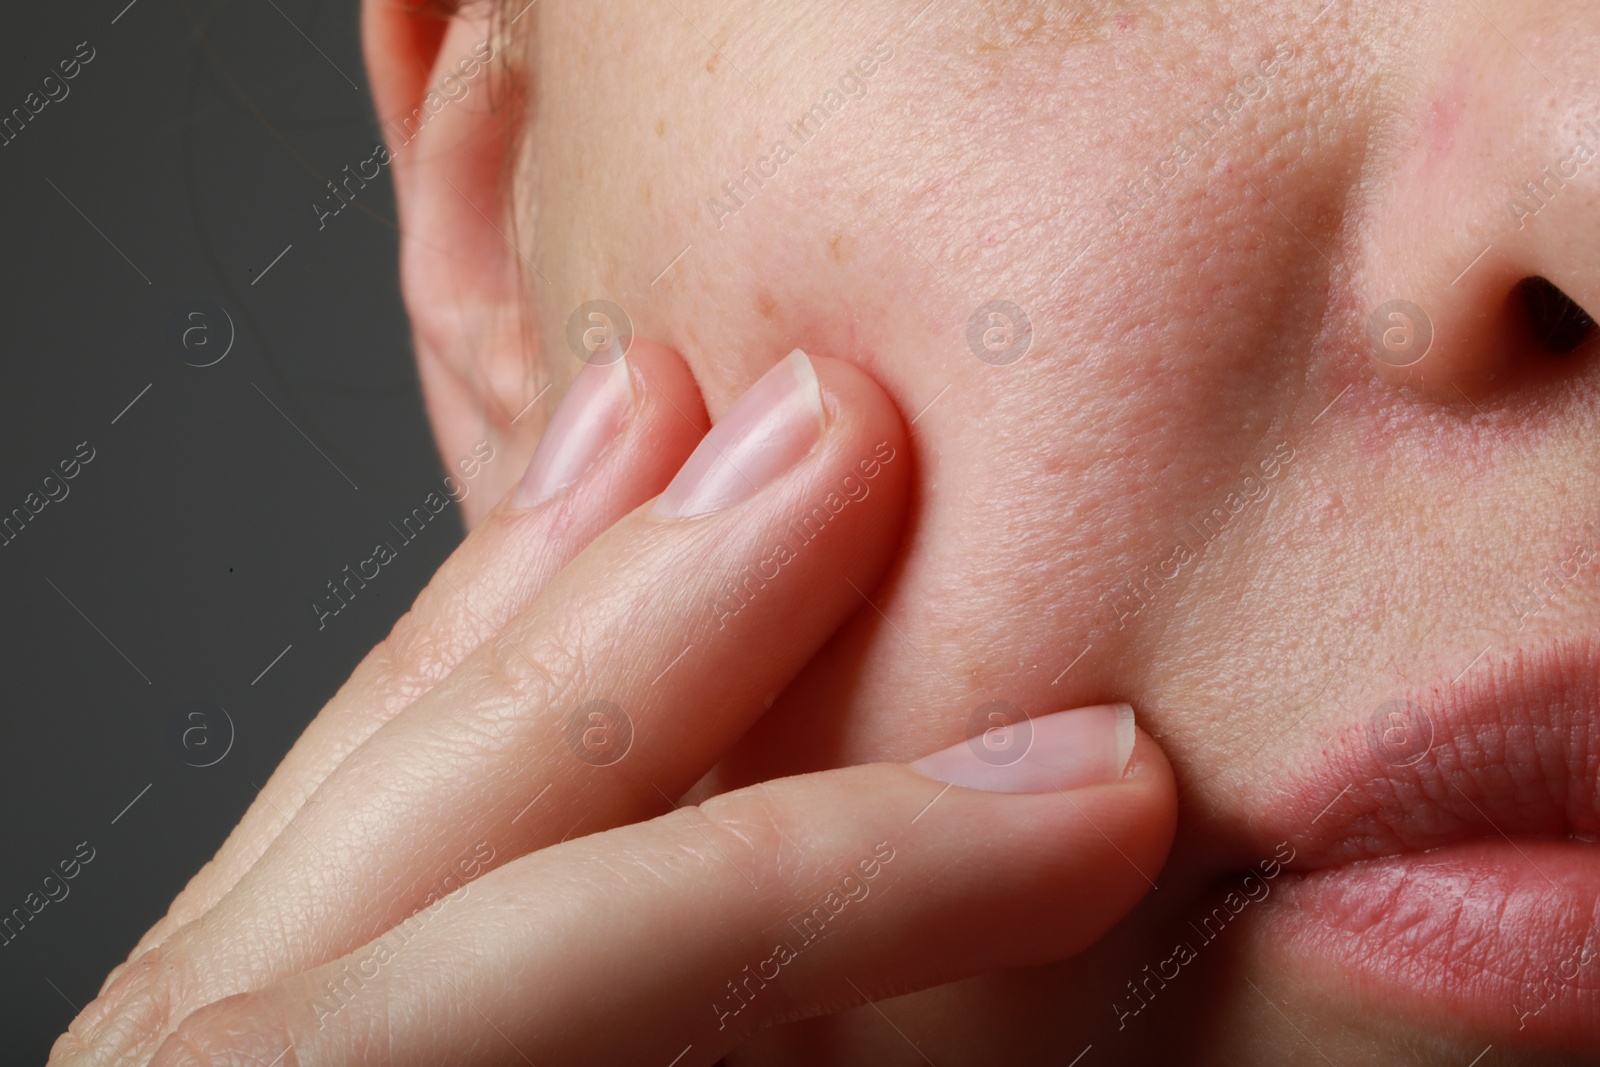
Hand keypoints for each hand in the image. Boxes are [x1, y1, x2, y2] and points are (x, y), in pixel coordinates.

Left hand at [51, 345, 1176, 1066]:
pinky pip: (332, 791)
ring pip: (367, 755)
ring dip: (542, 574)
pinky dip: (451, 648)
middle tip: (843, 443)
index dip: (861, 875)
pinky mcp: (212, 1005)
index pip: (601, 971)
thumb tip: (1022, 1017)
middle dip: (678, 616)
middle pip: (461, 810)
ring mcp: (196, 1031)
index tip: (1092, 789)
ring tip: (656, 414)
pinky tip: (533, 544)